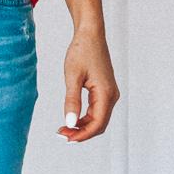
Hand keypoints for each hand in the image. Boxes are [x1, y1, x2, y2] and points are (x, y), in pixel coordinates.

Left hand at [59, 25, 117, 140]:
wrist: (90, 35)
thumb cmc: (82, 51)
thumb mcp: (73, 76)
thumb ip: (72, 101)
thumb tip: (70, 122)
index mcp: (106, 93)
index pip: (97, 124)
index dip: (82, 135)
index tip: (66, 138)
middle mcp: (112, 95)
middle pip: (99, 125)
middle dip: (81, 133)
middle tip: (61, 134)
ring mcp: (110, 93)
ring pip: (98, 119)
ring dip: (82, 127)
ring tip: (64, 128)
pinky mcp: (105, 90)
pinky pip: (97, 111)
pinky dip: (85, 118)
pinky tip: (72, 118)